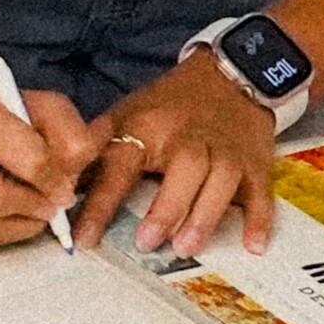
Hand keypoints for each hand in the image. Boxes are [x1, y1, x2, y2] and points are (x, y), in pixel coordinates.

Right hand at [0, 69, 94, 248]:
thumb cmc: (4, 106)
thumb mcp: (47, 107)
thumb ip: (73, 140)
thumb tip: (66, 190)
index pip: (29, 161)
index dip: (57, 181)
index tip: (66, 187)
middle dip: (33, 208)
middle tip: (51, 203)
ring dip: (21, 224)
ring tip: (32, 206)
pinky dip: (2, 229)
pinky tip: (10, 211)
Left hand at [76, 51, 284, 255]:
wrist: (228, 76)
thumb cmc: (169, 104)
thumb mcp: (127, 114)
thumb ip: (99, 148)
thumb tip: (64, 182)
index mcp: (147, 128)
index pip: (120, 167)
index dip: (101, 204)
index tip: (85, 238)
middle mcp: (188, 138)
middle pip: (183, 170)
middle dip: (165, 208)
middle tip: (148, 242)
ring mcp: (225, 150)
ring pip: (221, 181)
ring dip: (204, 215)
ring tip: (186, 247)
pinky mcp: (255, 162)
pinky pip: (260, 192)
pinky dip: (259, 219)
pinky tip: (253, 245)